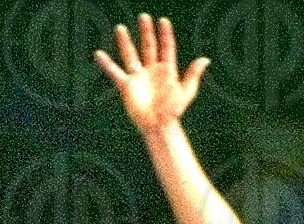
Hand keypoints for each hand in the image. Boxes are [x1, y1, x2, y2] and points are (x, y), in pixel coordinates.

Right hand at [95, 13, 210, 134]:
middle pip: (148, 46)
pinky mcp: (127, 86)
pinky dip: (106, 64)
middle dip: (146, 32)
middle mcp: (151, 70)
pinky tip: (99, 54)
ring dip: (125, 42)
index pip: (166, 47)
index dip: (165, 34)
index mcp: (166, 70)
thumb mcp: (186, 92)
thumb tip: (205, 59)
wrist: (158, 125)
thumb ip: (193, 75)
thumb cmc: (172, 111)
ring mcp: (138, 77)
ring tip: (121, 28)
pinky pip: (114, 72)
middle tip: (144, 17)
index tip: (163, 21)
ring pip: (130, 55)